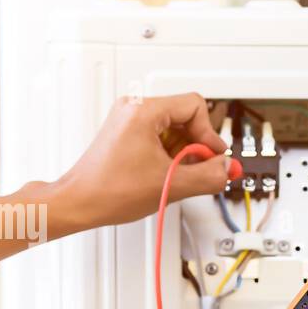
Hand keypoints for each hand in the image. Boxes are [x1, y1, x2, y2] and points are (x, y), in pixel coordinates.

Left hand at [50, 93, 238, 230]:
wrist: (80, 202)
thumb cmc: (109, 190)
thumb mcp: (170, 185)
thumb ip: (208, 175)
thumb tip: (227, 168)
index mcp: (143, 111)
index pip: (194, 106)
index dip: (209, 134)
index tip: (212, 156)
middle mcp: (135, 109)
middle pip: (186, 116)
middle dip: (196, 145)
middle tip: (197, 168)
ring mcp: (130, 121)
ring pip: (175, 128)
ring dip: (183, 153)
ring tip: (176, 175)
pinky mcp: (128, 134)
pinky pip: (161, 137)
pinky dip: (170, 155)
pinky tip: (165, 174)